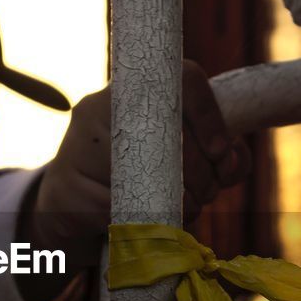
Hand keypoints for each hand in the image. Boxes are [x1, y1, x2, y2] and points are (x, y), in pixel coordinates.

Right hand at [23, 61, 251, 263]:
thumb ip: (218, 158)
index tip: (221, 153)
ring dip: (176, 200)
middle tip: (208, 195)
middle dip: (200, 171)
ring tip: (187, 211)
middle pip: (165, 128)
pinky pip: (115, 204)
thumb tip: (234, 161)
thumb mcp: (178, 161)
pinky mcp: (66, 183)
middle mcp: (101, 106)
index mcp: (133, 90)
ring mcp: (77, 142)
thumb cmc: (134, 178)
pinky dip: (141, 218)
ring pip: (140, 170)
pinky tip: (152, 222)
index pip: (181, 78)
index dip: (210, 115)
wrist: (66, 206)